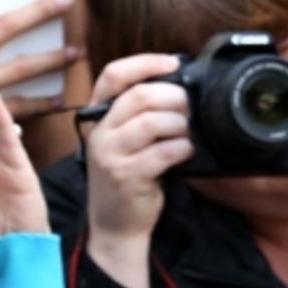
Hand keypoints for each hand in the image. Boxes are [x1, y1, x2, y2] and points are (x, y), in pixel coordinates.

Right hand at [81, 52, 191, 287]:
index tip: (173, 62)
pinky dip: (182, 148)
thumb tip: (179, 84)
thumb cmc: (128, 176)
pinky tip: (186, 152)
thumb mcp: (124, 140)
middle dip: (173, 96)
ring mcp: (110, 155)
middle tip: (189, 106)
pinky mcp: (128, 176)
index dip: (144, 63)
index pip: (113, 75)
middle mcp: (99, 132)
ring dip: (179, 124)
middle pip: (139, 95)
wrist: (116, 224)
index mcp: (98, 116)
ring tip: (186, 133)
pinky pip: (163, 152)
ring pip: (153, 122)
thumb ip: (139, 113)